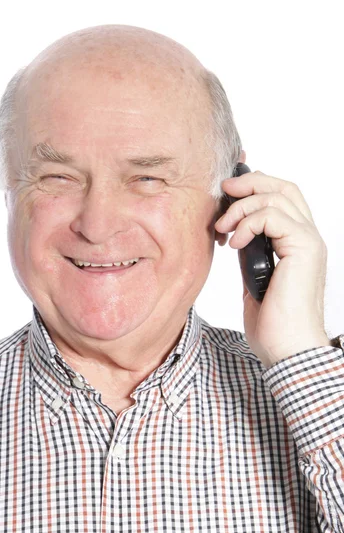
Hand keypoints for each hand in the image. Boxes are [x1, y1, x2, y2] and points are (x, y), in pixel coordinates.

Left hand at [214, 167, 330, 367]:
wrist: (287, 349)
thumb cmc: (273, 324)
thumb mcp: (254, 279)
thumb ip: (251, 254)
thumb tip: (235, 235)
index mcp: (298, 244)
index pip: (284, 198)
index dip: (257, 186)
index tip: (229, 193)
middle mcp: (308, 237)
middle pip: (284, 187)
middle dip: (250, 183)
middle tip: (224, 190)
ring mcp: (309, 241)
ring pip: (276, 196)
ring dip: (241, 207)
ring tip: (222, 229)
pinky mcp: (304, 248)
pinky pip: (272, 216)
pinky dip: (247, 224)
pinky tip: (234, 244)